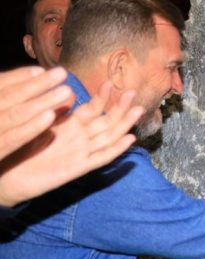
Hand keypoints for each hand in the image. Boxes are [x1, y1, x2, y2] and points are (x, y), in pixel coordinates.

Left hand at [0, 80, 143, 206]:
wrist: (10, 176)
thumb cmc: (20, 147)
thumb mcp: (38, 123)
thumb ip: (55, 110)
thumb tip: (68, 92)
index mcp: (70, 125)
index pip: (92, 109)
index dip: (102, 97)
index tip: (109, 83)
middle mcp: (80, 138)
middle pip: (106, 121)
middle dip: (120, 107)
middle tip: (132, 92)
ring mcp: (82, 153)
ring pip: (109, 136)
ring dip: (124, 123)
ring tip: (138, 109)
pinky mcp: (80, 168)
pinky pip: (101, 158)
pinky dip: (116, 149)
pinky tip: (130, 140)